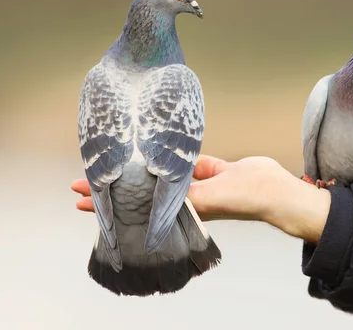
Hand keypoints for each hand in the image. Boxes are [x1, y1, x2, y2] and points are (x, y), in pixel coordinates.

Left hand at [71, 155, 330, 242]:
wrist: (273, 190)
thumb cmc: (241, 198)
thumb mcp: (208, 196)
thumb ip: (183, 192)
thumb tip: (149, 190)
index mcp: (180, 207)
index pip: (134, 205)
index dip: (107, 202)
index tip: (80, 197)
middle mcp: (185, 196)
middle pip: (143, 190)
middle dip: (120, 182)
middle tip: (90, 174)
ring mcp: (199, 182)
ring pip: (162, 173)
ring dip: (144, 167)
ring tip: (122, 159)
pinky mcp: (213, 170)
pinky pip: (188, 161)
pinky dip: (175, 155)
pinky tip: (160, 144)